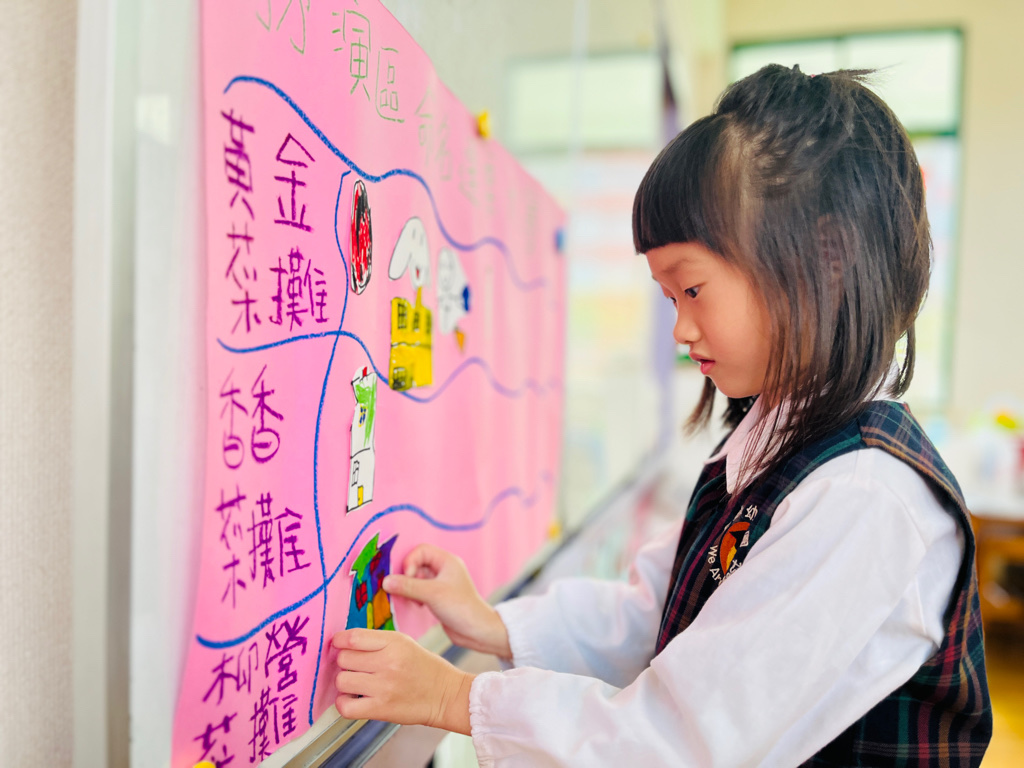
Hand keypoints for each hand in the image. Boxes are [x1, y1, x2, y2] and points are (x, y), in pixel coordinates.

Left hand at [332, 628, 473, 734]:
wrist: (445, 695)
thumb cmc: (423, 668)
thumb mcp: (404, 643)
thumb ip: (375, 641)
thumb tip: (343, 643)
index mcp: (394, 642)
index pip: (352, 637)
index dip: (339, 641)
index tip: (339, 645)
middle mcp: (388, 663)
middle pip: (344, 659)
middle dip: (345, 662)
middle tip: (355, 667)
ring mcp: (384, 687)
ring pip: (342, 681)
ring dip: (345, 682)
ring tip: (356, 683)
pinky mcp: (381, 709)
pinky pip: (345, 707)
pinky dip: (343, 703)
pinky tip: (353, 699)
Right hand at [383, 544, 511, 658]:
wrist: (477, 631)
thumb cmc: (460, 607)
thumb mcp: (433, 594)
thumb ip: (408, 586)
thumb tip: (385, 581)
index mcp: (447, 561)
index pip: (421, 550)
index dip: (410, 562)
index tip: (407, 578)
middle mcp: (444, 569)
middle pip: (417, 564)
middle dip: (408, 577)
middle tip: (406, 591)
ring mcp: (441, 583)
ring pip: (417, 578)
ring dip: (411, 588)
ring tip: (414, 600)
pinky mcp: (438, 596)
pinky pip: (420, 590)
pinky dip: (415, 596)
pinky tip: (418, 606)